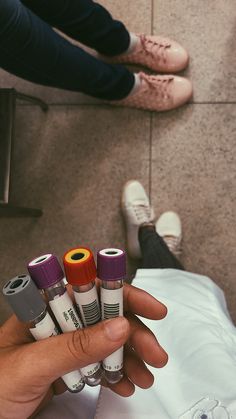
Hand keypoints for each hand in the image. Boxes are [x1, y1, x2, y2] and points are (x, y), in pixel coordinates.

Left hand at [0, 282, 167, 417]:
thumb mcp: (32, 365)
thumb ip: (74, 346)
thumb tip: (118, 327)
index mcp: (43, 309)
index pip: (89, 289)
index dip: (123, 294)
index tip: (151, 307)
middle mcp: (55, 322)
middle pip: (104, 316)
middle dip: (134, 333)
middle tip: (155, 353)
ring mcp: (60, 346)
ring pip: (104, 342)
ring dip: (129, 357)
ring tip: (144, 376)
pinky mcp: (64, 368)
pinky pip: (96, 365)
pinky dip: (114, 374)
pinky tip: (124, 384)